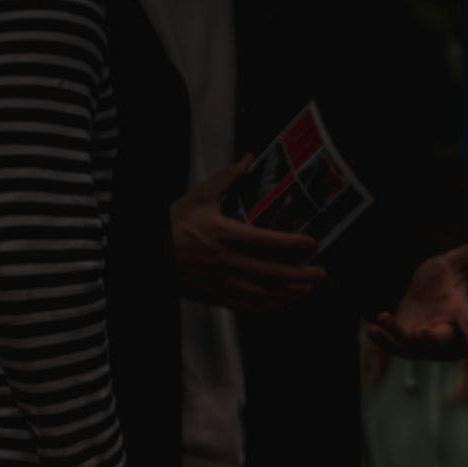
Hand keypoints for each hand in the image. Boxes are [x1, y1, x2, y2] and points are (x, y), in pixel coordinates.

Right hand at [170, 161, 325, 310]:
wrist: (146, 253)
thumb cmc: (172, 223)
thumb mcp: (198, 196)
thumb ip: (226, 179)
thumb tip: (249, 158)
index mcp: (224, 234)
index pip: (268, 240)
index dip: (294, 243)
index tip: (312, 243)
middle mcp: (225, 260)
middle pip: (272, 271)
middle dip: (301, 274)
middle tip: (321, 273)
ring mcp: (220, 281)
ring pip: (263, 292)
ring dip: (289, 293)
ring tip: (307, 290)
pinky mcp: (213, 294)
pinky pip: (244, 306)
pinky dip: (265, 308)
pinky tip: (279, 306)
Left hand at [367, 228, 467, 360]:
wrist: (423, 295)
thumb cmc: (445, 279)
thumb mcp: (456, 261)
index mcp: (461, 313)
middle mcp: (446, 333)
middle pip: (440, 341)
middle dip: (429, 340)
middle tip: (420, 334)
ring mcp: (426, 343)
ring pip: (412, 346)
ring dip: (396, 334)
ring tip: (382, 318)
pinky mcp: (407, 344)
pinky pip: (395, 347)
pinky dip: (383, 340)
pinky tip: (370, 328)